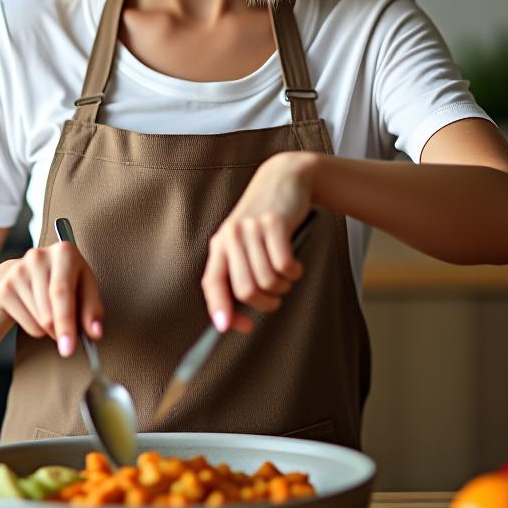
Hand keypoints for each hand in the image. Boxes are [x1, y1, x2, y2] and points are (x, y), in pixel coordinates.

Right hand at [0, 242, 103, 356]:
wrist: (30, 271)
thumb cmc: (66, 279)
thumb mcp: (85, 287)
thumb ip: (93, 309)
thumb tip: (95, 332)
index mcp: (64, 252)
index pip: (62, 292)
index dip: (66, 321)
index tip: (69, 348)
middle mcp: (37, 257)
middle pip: (48, 310)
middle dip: (60, 332)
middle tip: (68, 344)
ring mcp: (17, 271)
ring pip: (38, 320)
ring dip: (50, 329)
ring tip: (54, 314)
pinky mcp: (3, 287)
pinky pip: (26, 324)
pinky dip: (36, 328)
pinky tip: (38, 312)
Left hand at [201, 152, 314, 334]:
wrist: (284, 179)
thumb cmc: (265, 221)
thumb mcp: (245, 243)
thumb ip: (239, 274)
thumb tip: (235, 320)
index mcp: (219, 245)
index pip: (212, 284)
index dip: (221, 309)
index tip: (232, 328)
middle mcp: (231, 237)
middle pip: (246, 290)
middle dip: (265, 304)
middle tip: (275, 299)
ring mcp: (252, 229)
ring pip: (268, 281)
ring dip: (283, 287)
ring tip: (286, 277)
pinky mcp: (275, 223)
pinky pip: (285, 266)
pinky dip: (294, 273)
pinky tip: (295, 265)